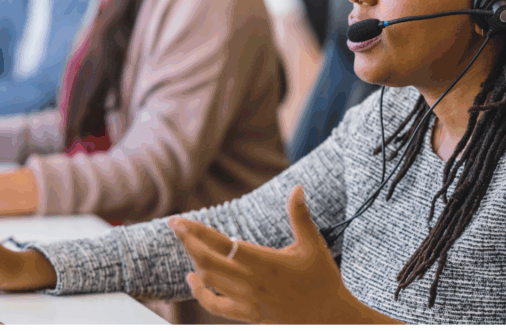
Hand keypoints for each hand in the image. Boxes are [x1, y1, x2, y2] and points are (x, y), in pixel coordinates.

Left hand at [169, 186, 369, 323]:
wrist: (331, 317)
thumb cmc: (322, 279)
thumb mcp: (312, 244)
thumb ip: (300, 216)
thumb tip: (297, 188)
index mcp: (263, 262)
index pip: (220, 243)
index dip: (196, 231)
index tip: (179, 220)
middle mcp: (250, 282)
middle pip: (206, 260)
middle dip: (187, 241)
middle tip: (174, 225)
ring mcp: (247, 300)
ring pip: (208, 280)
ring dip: (193, 261)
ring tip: (188, 244)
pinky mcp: (247, 315)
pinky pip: (215, 306)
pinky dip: (199, 293)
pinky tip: (193, 279)